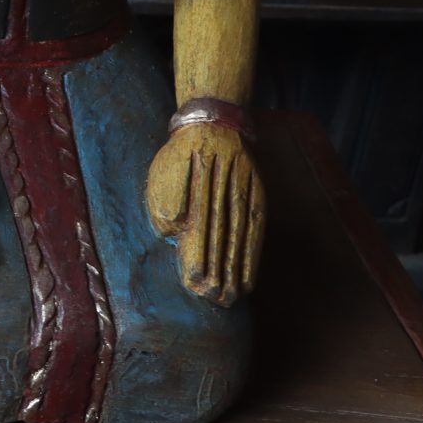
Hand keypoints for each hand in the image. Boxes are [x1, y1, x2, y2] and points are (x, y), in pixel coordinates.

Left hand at [147, 121, 263, 305]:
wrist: (215, 122)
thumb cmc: (182, 151)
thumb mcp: (165, 165)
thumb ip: (167, 194)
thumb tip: (173, 225)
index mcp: (198, 185)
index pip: (198, 228)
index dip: (198, 257)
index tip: (195, 282)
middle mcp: (225, 191)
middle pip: (222, 238)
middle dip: (220, 272)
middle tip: (215, 300)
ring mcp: (244, 194)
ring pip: (241, 238)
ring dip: (238, 271)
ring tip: (233, 297)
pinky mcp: (257, 196)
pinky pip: (256, 231)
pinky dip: (253, 257)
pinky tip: (249, 278)